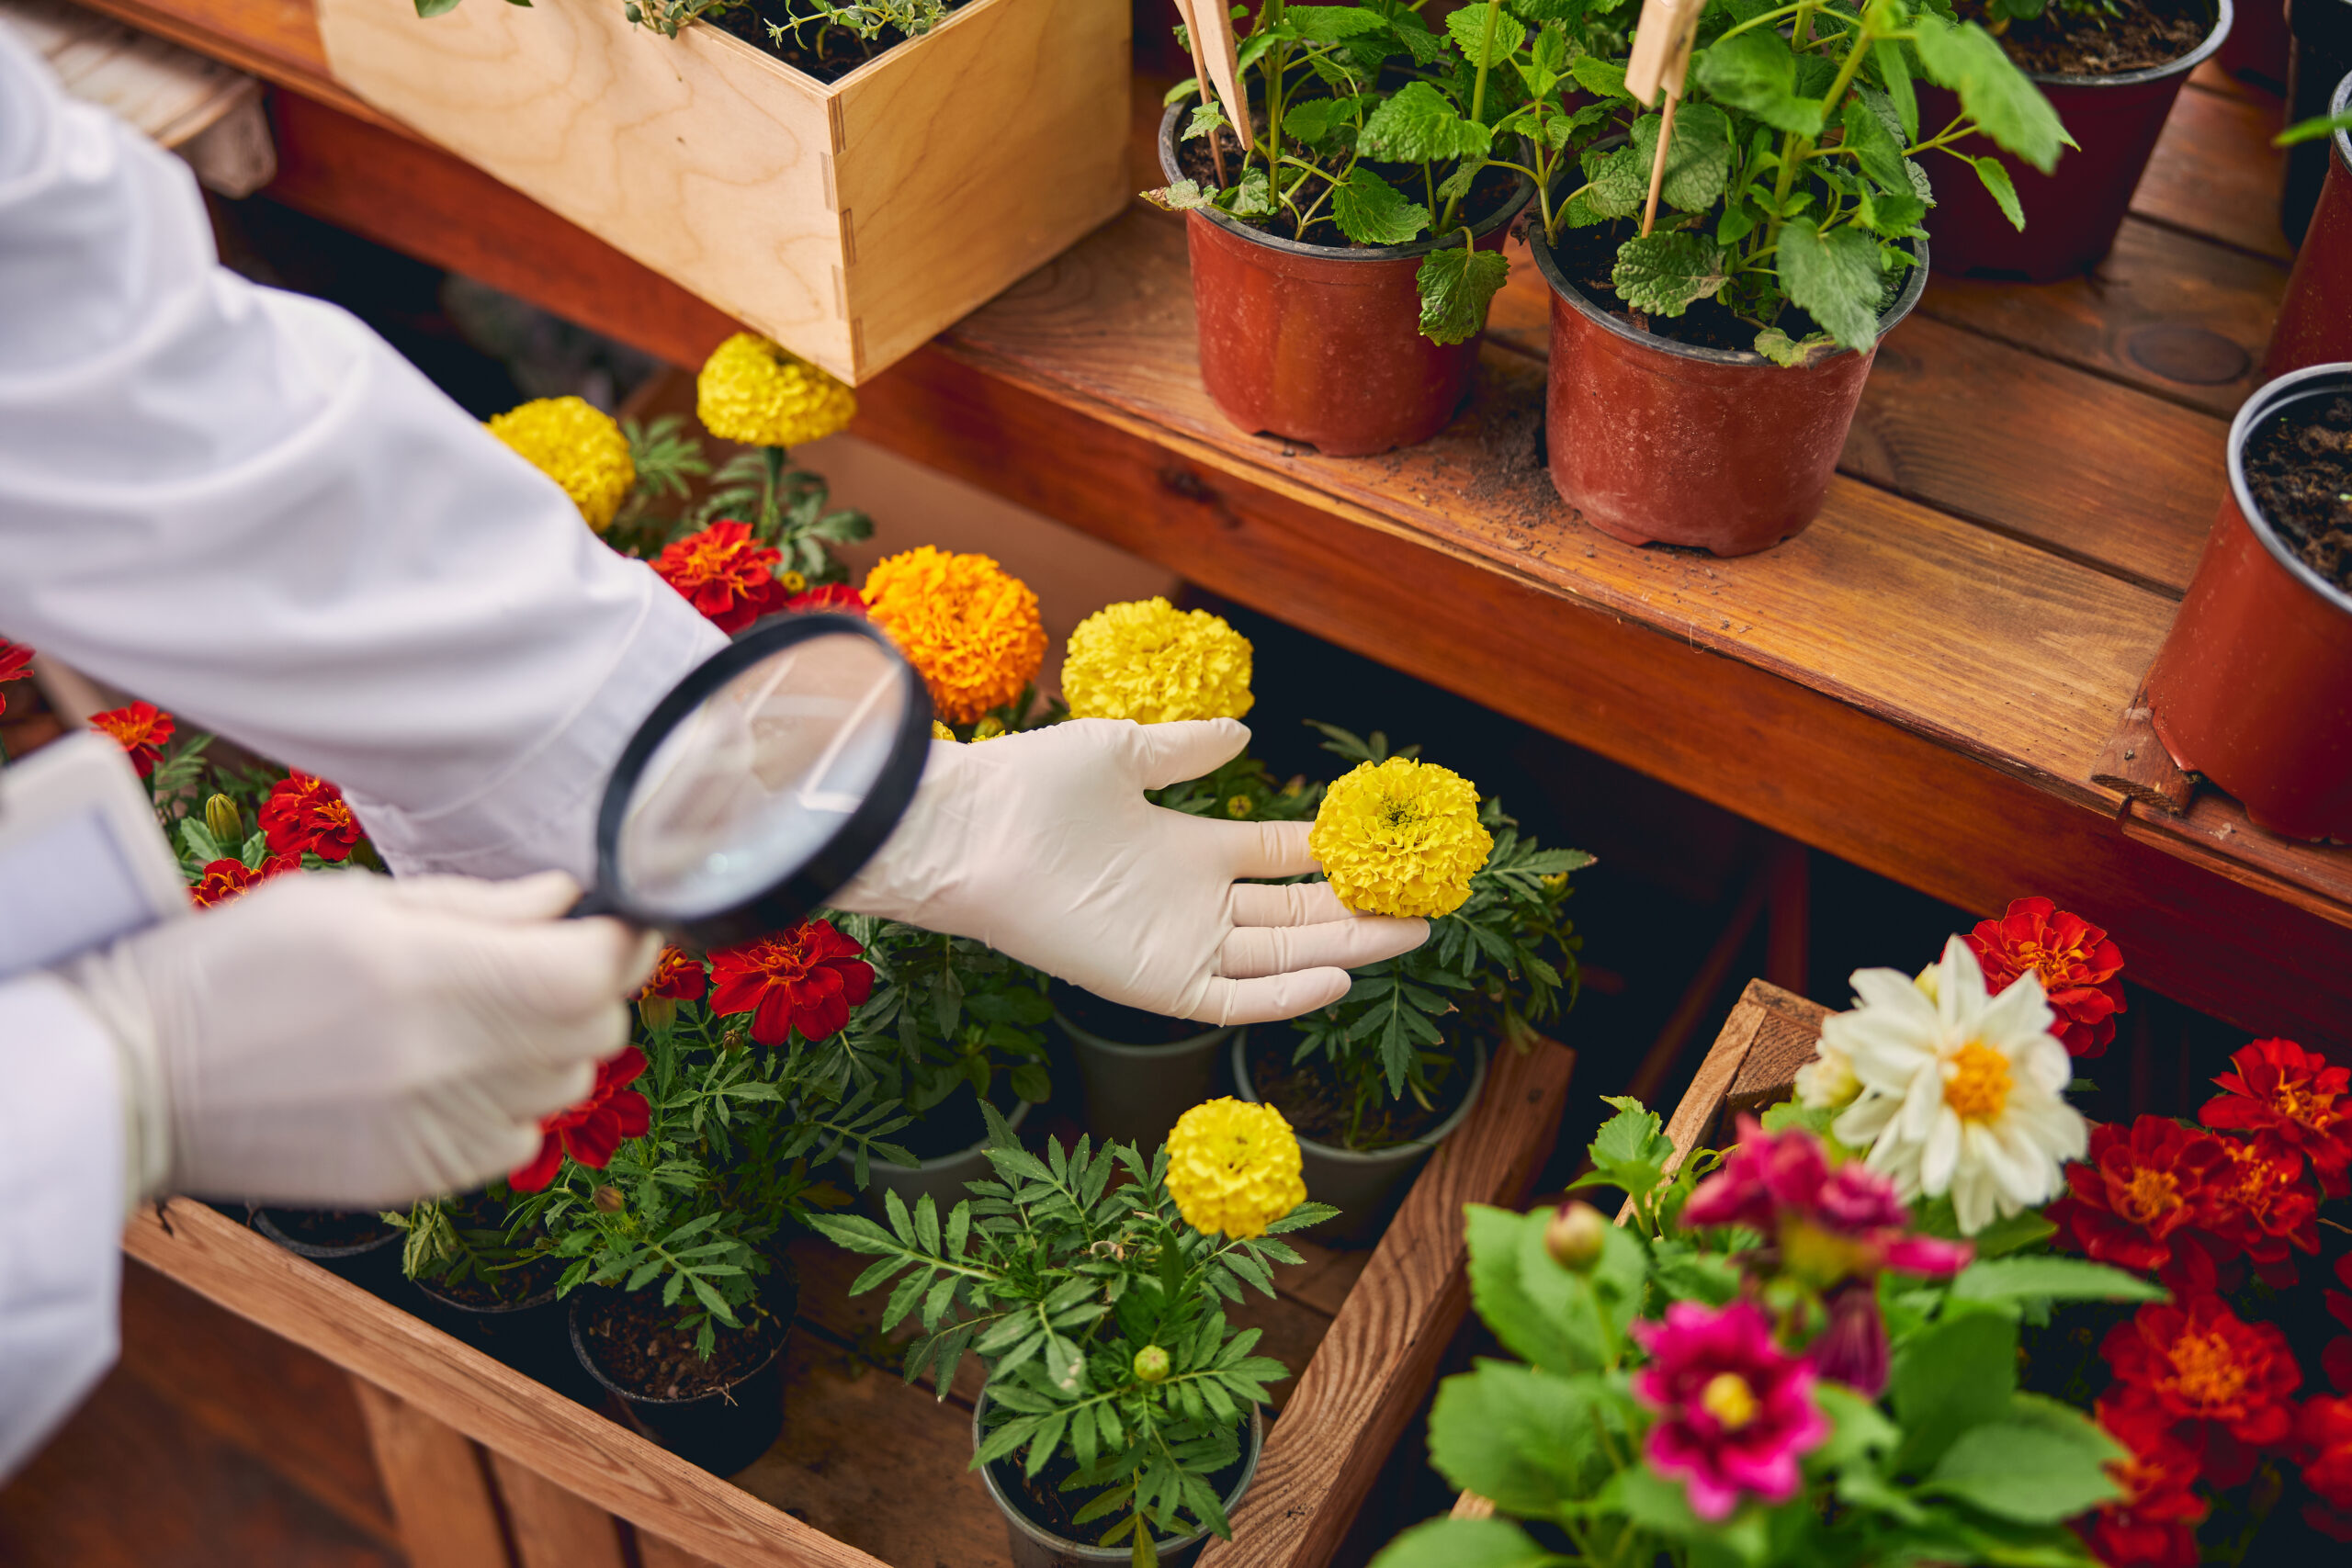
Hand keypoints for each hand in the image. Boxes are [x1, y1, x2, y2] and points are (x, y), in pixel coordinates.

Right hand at [56, 871, 656, 1207]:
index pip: (593, 970)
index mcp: (434, 979)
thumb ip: (476, 906)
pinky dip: (511, 1103)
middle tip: (540, 958)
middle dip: (590, 988)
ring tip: (480, 1016)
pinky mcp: (423, 1179)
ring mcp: (440, 1131)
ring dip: (552, 1046)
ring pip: (569, 1086)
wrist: (141, 1081)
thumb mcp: (353, 902)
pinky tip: (449, 1074)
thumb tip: (568, 899)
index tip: (614, 919)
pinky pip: (520, 1138)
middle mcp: (449, 1065)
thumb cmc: (240, 966)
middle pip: (598, 1030)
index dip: (623, 939)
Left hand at [833, 719, 1427, 1023]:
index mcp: (1188, 848)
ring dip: (1344, 948)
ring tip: (1408, 935)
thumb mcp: (1121, 753)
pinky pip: (1233, 997)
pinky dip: (1284, 993)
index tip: (1385, 845)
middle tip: (1424, 904)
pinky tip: (1336, 975)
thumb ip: (1185, 751)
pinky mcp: (1155, 981)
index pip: (1278, 857)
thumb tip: (1243, 733)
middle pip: (1296, 912)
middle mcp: (1190, 901)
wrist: (970, 829)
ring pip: (1280, 954)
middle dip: (1360, 911)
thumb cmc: (1032, 785)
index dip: (1332, 855)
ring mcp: (1177, 942)